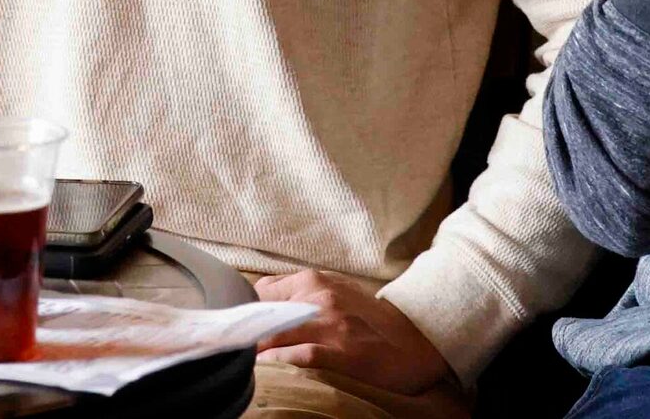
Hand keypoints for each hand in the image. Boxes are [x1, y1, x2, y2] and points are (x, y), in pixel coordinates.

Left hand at [253, 271, 458, 396]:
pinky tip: (267, 369)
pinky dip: (277, 362)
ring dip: (255, 349)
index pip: (262, 290)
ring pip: (275, 334)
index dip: (249, 311)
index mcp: (314, 280)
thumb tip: (266, 302)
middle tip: (233, 346)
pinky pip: (297, 355)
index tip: (241, 326)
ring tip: (242, 361)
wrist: (416, 340)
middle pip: (263, 312)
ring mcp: (329, 325)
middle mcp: (318, 297)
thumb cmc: (371, 319)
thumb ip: (304, 293)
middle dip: (247, 331)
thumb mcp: (337, 292)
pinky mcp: (340, 352)